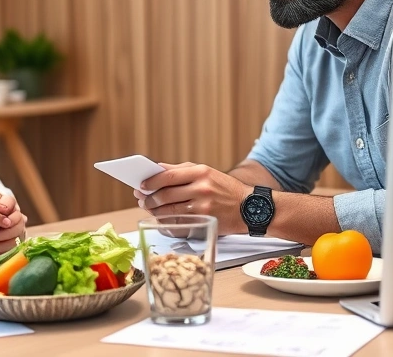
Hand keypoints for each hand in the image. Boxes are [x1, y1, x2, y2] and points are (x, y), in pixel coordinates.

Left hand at [134, 162, 250, 234]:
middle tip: (141, 198)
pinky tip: (161, 218)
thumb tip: (157, 170)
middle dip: (149, 198)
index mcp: (201, 172)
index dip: (151, 181)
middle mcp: (201, 188)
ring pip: (169, 210)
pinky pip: (178, 222)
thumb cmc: (227, 189)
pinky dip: (166, 221)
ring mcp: (203, 206)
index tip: (141, 184)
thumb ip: (182, 170)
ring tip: (149, 208)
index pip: (168, 175)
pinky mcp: (205, 221)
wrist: (251, 207)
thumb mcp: (207, 172)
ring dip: (155, 210)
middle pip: (166, 194)